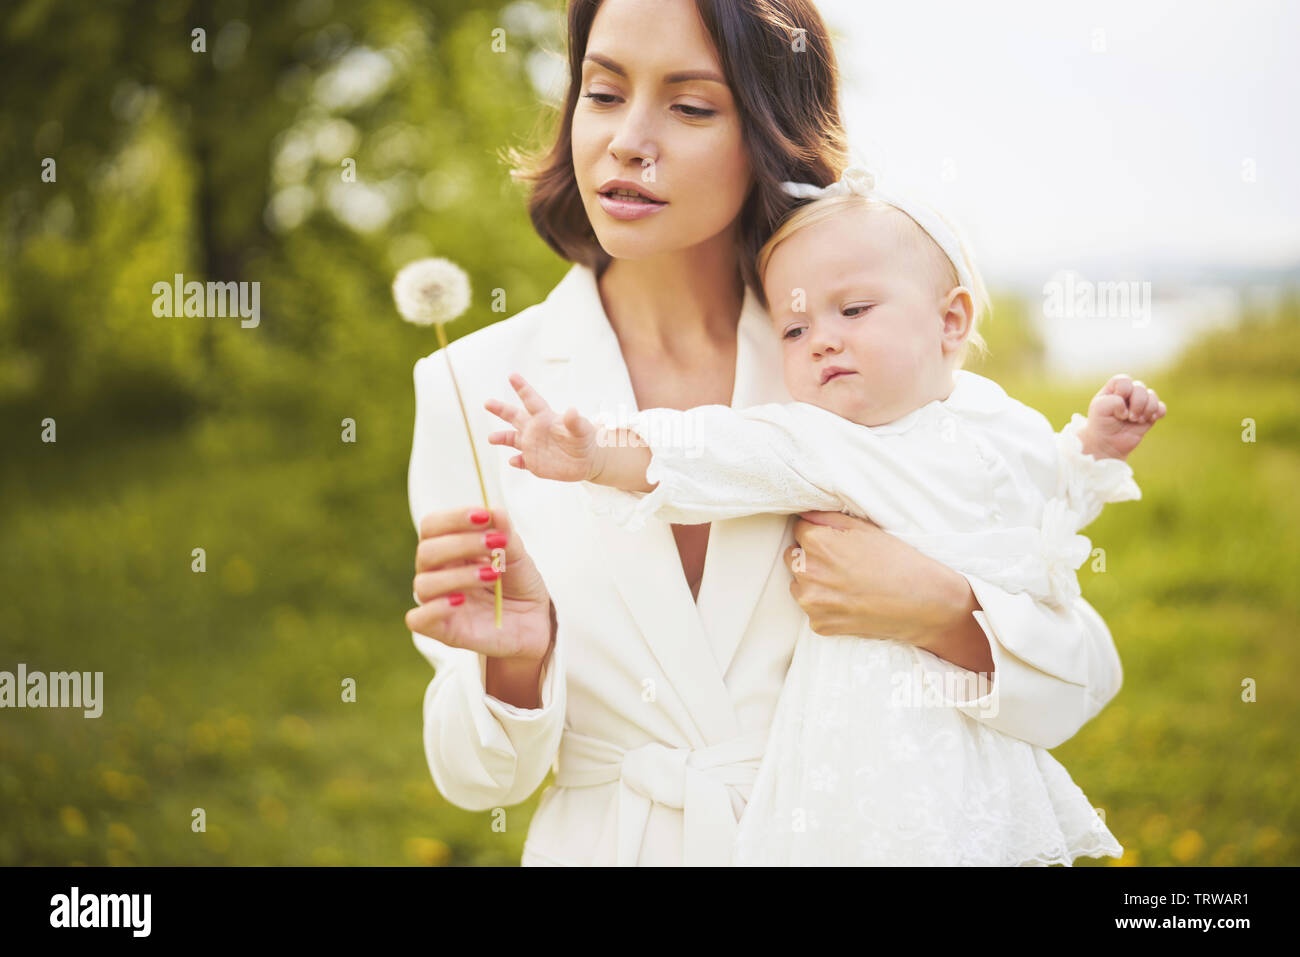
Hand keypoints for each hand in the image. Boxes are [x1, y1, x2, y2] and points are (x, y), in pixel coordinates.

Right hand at [405, 506, 552, 661]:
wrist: (534, 623)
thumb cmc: (519, 585)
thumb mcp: (519, 557)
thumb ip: (505, 535)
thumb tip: (495, 510)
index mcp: (450, 550)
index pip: (432, 526)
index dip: (454, 518)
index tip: (483, 516)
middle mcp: (437, 573)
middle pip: (426, 552)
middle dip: (462, 544)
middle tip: (496, 544)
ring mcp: (437, 602)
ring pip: (424, 584)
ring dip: (459, 575)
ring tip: (493, 574)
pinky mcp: (442, 630)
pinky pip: (417, 619)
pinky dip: (435, 608)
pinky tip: (460, 601)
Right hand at [485, 373, 602, 481]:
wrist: (587, 460)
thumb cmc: (585, 439)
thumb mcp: (582, 429)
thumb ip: (575, 421)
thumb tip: (572, 410)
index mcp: (545, 417)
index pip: (531, 400)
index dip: (522, 388)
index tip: (512, 376)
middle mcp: (535, 429)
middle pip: (514, 416)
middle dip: (500, 409)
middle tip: (488, 402)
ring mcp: (532, 446)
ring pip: (512, 439)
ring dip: (502, 438)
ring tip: (492, 438)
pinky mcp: (534, 462)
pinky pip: (522, 461)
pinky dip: (517, 461)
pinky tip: (513, 461)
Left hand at [785, 511, 993, 672]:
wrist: (923, 603)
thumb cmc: (898, 561)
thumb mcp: (865, 528)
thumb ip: (827, 518)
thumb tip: (805, 516)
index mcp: (816, 543)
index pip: (799, 530)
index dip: (818, 534)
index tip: (835, 542)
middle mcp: (807, 573)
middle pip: (794, 558)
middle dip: (811, 558)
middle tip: (842, 564)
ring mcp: (812, 602)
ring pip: (799, 585)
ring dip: (814, 583)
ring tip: (847, 584)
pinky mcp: (819, 625)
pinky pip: (813, 610)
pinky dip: (826, 607)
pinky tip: (850, 602)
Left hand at [1079, 373, 1166, 459]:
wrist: (1107, 443)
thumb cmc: (1100, 423)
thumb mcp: (1098, 409)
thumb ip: (1112, 402)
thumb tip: (1128, 408)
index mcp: (1114, 388)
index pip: (1124, 380)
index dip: (1123, 392)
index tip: (1116, 406)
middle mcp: (1128, 393)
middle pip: (1140, 387)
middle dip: (1137, 403)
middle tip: (1129, 417)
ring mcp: (1140, 403)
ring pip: (1152, 396)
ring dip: (1147, 409)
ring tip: (1136, 421)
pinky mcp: (1149, 414)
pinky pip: (1161, 407)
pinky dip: (1158, 413)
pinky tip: (1148, 420)